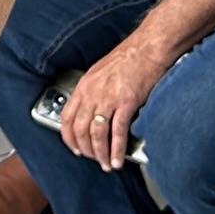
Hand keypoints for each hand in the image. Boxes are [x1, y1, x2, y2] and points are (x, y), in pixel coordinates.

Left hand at [59, 38, 167, 171]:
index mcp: (84, 85)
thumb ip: (93, 92)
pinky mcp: (126, 103)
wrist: (147, 49)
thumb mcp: (100, 73)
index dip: (69, 137)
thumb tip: (93, 113)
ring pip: (97, 134)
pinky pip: (117, 132)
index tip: (75, 148)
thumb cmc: (128, 59)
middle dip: (86, 149)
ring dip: (101, 154)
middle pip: (80, 129)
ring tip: (107, 165)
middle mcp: (92, 93)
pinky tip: (118, 160)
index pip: (67, 117)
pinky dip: (116, 150)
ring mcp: (108, 98)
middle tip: (94, 160)